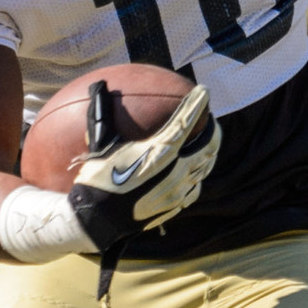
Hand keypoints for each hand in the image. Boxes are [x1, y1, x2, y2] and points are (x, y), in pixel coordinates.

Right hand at [66, 82, 220, 249]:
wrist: (96, 221)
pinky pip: (194, 188)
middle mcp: (175, 173)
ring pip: (204, 168)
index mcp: (159, 154)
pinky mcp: (175, 207)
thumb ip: (103, 114)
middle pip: (208, 146)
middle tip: (210, 119)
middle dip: (212, 130)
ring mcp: (178, 192)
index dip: (197, 105)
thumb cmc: (95, 181)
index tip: (204, 92)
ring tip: (207, 142)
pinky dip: (197, 175)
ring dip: (208, 152)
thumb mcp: (99, 145)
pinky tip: (193, 172)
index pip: (185, 123)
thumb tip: (98, 86)